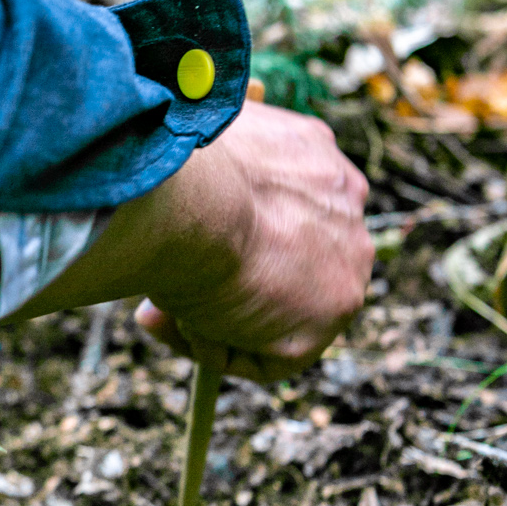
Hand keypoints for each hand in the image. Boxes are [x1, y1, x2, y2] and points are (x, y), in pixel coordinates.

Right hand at [6, 101, 370, 382]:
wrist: (191, 200)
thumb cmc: (172, 169)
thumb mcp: (188, 153)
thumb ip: (201, 170)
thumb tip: (169, 173)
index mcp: (314, 153)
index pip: (277, 208)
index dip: (222, 236)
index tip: (175, 247)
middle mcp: (347, 201)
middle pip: (284, 262)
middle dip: (222, 281)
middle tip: (157, 291)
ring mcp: (349, 258)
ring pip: (277, 309)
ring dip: (215, 317)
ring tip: (161, 306)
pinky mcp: (334, 312)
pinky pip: (271, 352)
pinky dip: (222, 348)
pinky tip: (185, 321)